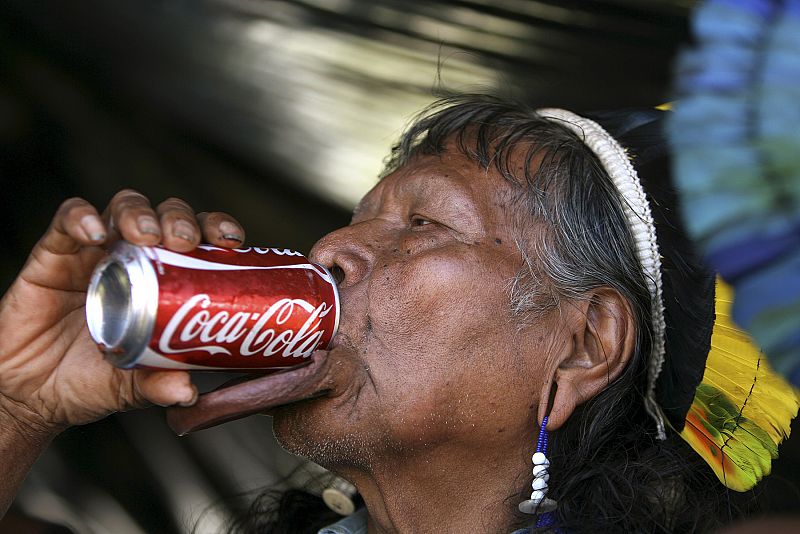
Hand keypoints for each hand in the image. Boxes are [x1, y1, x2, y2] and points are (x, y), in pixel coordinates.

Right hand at [0, 189, 245, 437]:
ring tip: (147, 235)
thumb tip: (186, 391)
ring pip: (125, 208)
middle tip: (186, 241)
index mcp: (167, 281)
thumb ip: (158, 384)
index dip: (219, 230)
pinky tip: (94, 233)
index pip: (202, 240)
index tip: (231, 243)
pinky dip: (82, 218)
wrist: (33, 395)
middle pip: (168, 216)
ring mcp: (98, 252)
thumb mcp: (133, 387)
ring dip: (140, 213)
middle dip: (182, 220)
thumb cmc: (92, 380)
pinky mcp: (55, 253)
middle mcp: (137, 259)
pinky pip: (67, 221)